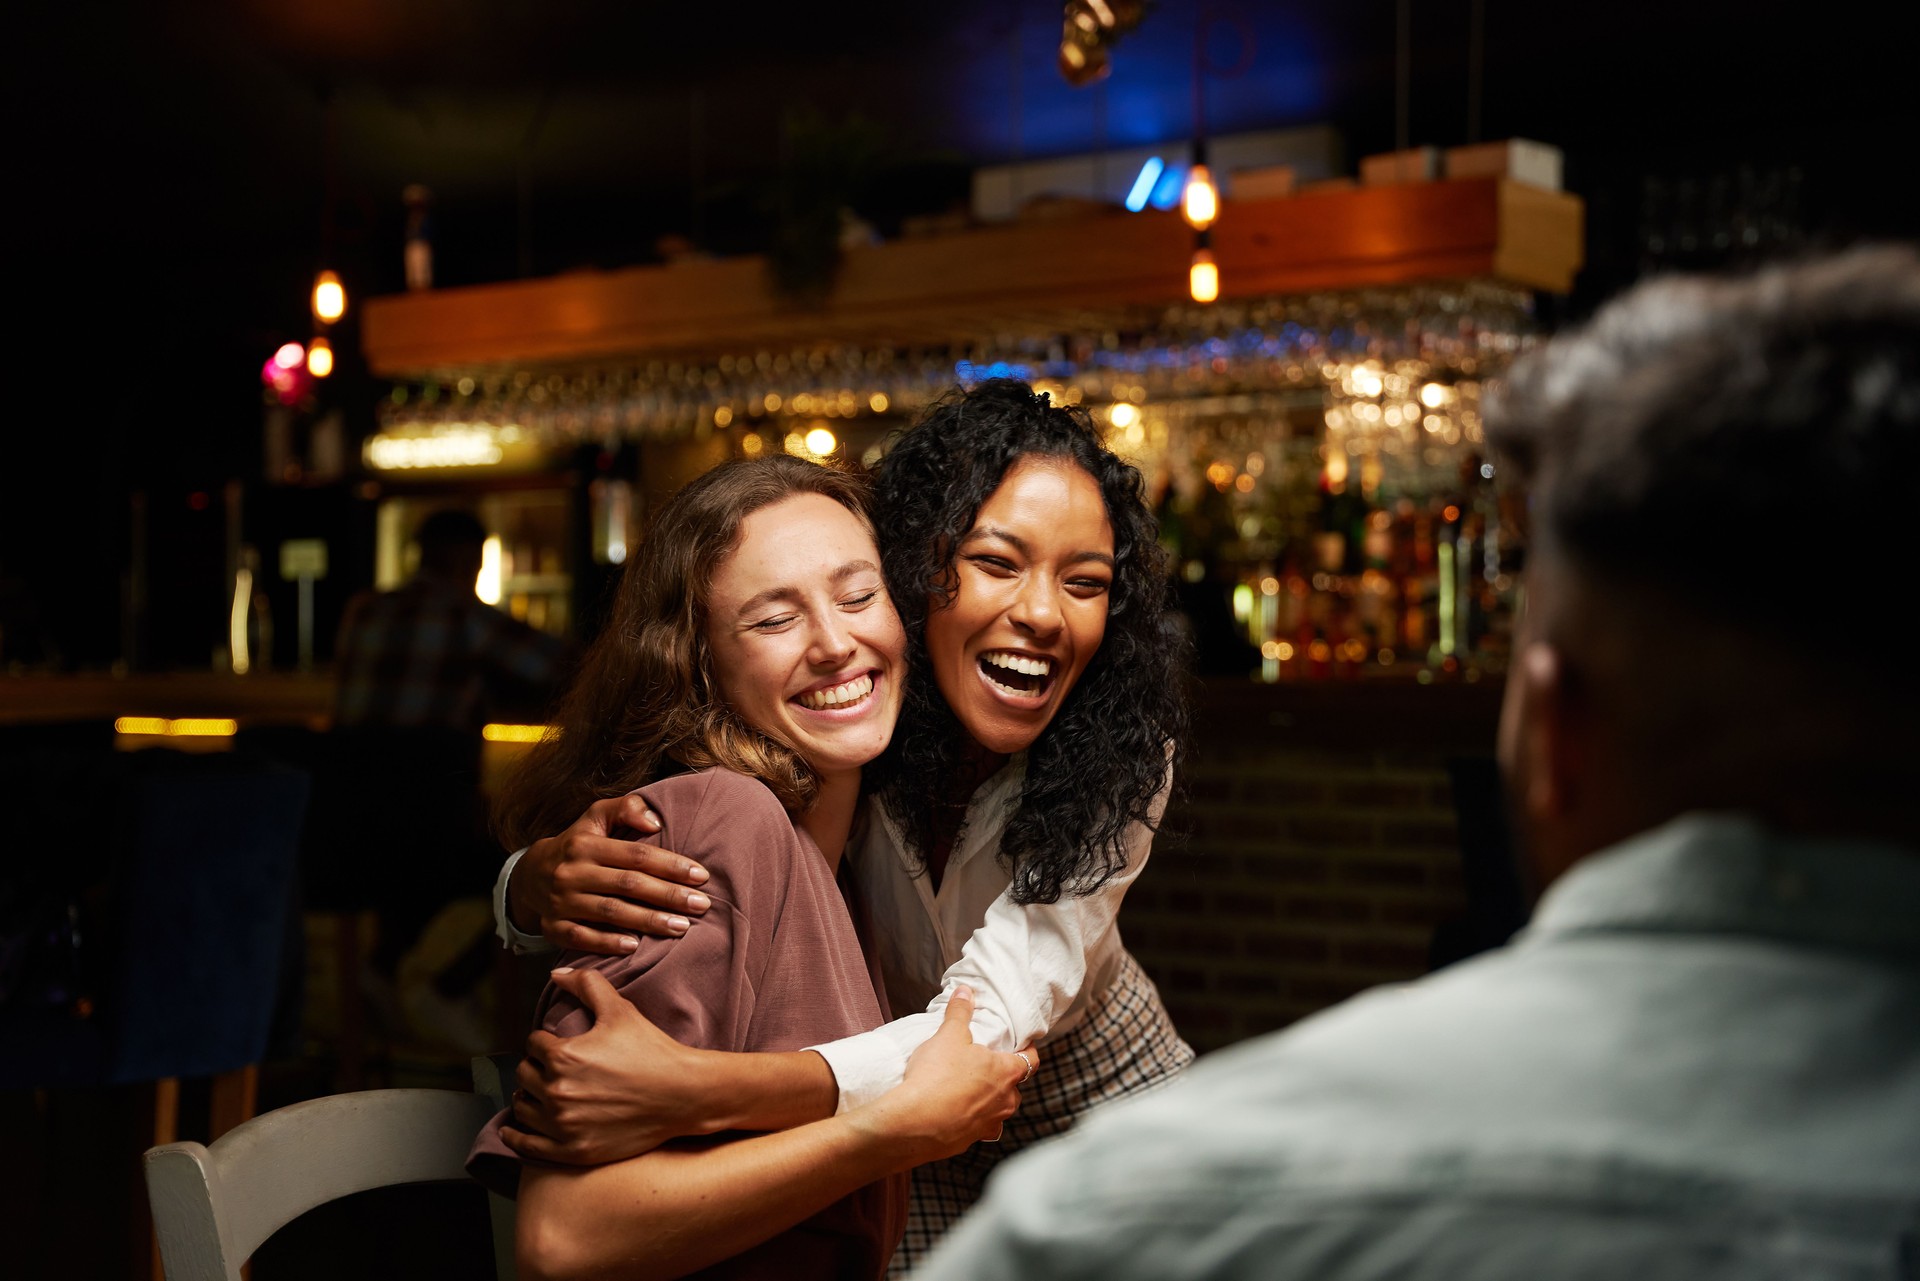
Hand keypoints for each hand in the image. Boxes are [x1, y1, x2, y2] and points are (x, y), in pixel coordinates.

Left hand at [500, 968, 712, 1165]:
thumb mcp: (621, 1010)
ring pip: (522, 1108)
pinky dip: (516, 1137)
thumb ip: (587, 984)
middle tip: (550, 1069)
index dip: (545, 1042)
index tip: (557, 1046)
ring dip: (527, 1098)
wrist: (683, 1094)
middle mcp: (557, 1091)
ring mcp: (563, 1125)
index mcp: (563, 1055)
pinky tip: (513, 1130)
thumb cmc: (652, 1050)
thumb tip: (556, 974)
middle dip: (535, 1068)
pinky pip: (528, 1146)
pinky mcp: (572, 1151)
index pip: (533, 1044)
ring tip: (537, 1095)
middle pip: (524, 1075)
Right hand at [509, 793, 711, 953]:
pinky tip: (635, 946)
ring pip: (610, 912)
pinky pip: (581, 938)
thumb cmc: (578, 843)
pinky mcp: (553, 927)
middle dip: (668, 895)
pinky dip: (607, 943)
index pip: (636, 854)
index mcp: (586, 844)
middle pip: (628, 884)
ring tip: (682, 927)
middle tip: (701, 904)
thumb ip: (626, 808)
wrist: (530, 875)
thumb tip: (656, 822)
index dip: (670, 865)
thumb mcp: (596, 817)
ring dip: (648, 921)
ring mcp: (561, 901)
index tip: (701, 875)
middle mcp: (572, 872)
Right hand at [855, 987, 1032, 1163]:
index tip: (1023, 1046)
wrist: (914, 1123)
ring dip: (988, 1102)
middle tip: (987, 1066)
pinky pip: (977, 1128)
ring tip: (967, 1090)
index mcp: (1006, 1073)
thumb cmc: (936, 1077)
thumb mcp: (948, 1036)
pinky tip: (951, 1111)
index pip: (1031, 1061)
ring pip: (998, 1112)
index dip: (1028, 1051)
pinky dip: (969, 1120)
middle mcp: (1004, 1102)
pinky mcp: (969, 1141)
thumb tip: (965, 992)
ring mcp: (989, 1125)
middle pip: (1015, 1089)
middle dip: (1005, 1078)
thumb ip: (959, 1013)